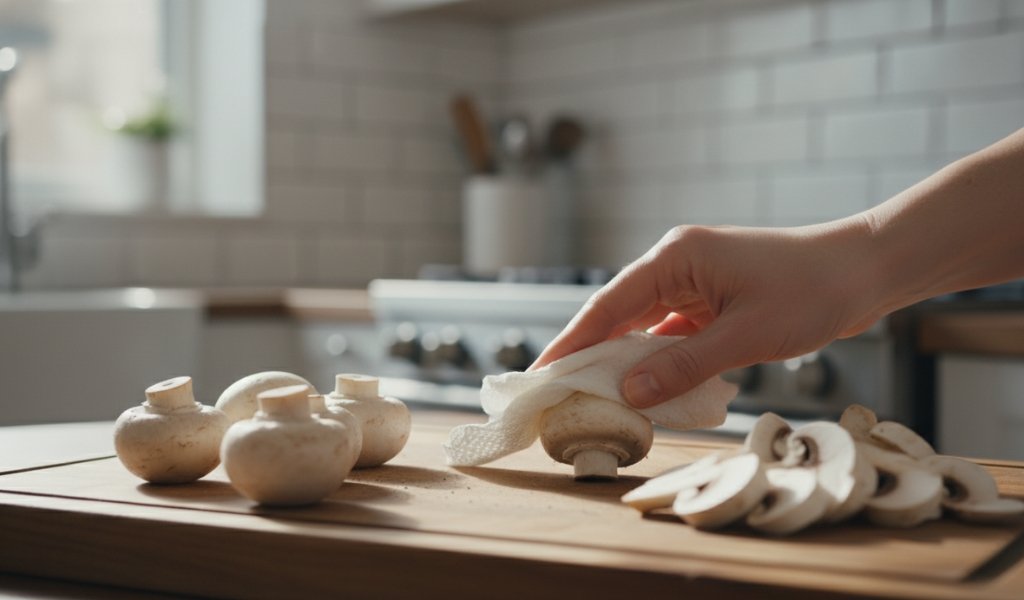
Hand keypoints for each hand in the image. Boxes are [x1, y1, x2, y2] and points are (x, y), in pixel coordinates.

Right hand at [532, 219, 883, 407]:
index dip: (571, 343)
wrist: (864, 270)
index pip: (607, 305)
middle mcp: (676, 265)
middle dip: (590, 355)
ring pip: (643, 328)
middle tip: (557, 395)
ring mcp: (694, 283)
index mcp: (675, 258)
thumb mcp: (745, 335)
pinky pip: (671, 334)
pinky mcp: (710, 301)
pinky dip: (659, 362)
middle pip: (617, 315)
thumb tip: (630, 393)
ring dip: (624, 362)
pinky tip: (647, 391)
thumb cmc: (811, 291)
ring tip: (593, 399)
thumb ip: (684, 365)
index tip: (540, 375)